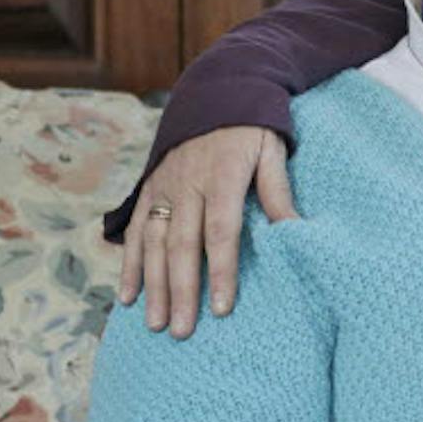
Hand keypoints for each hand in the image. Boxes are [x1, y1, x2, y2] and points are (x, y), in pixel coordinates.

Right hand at [118, 126, 296, 337]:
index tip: (222, 308)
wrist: (217, 90)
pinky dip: (130, 264)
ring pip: (154, 243)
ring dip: (153, 285)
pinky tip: (127, 296)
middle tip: (183, 330)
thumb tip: (295, 231)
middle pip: (182, 245)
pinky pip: (136, 230)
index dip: (221, 271)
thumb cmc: (253, 128)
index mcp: (222, 176)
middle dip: (181, 290)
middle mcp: (187, 184)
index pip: (220, 231)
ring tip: (156, 323)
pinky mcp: (149, 188)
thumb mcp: (272, 151)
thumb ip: (277, 191)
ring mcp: (164, 187)